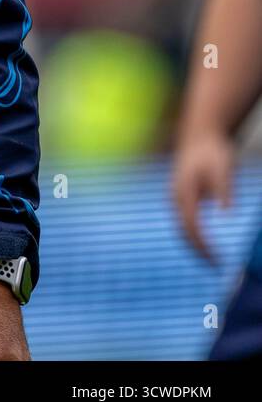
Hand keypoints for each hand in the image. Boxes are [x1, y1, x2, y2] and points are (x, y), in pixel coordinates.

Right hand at [172, 130, 233, 262]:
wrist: (200, 134)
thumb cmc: (213, 151)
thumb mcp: (224, 168)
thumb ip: (223, 191)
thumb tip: (225, 215)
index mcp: (184, 192)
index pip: (191, 227)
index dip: (203, 246)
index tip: (218, 260)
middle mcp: (175, 196)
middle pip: (182, 231)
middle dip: (197, 251)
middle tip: (215, 267)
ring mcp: (174, 195)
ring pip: (180, 227)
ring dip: (193, 245)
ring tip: (209, 259)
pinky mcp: (179, 195)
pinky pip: (182, 220)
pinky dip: (191, 234)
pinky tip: (203, 241)